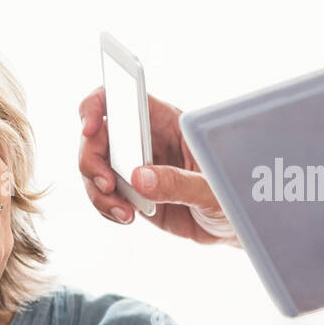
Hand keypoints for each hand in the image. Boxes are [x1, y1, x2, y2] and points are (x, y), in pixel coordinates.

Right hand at [77, 87, 236, 245]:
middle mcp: (145, 141)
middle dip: (91, 161)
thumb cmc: (234, 195)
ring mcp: (135, 167)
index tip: (90, 129)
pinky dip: (106, 208)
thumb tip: (139, 178)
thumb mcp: (212, 188)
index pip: (123, 99)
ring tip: (123, 213)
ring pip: (95, 169)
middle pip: (98, 138)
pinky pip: (104, 196)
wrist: (232, 226)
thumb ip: (178, 182)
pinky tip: (126, 218)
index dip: (98, 106)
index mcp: (166, 122)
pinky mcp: (132, 193)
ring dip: (98, 192)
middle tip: (106, 185)